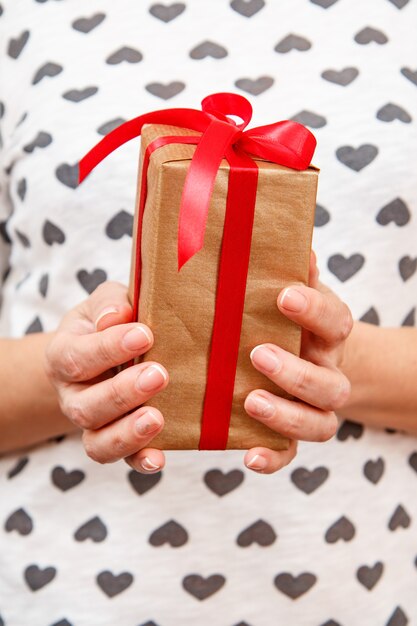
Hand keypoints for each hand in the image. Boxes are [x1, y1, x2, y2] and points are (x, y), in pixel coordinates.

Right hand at [44, 281, 167, 473]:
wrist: (107, 352)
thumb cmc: (111, 322)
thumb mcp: (108, 303)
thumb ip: (110, 304)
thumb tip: (116, 316)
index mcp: (64, 356)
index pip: (76, 357)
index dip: (108, 349)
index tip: (144, 334)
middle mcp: (73, 395)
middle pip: (84, 406)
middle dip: (122, 393)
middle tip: (158, 375)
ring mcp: (94, 423)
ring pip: (97, 441)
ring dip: (127, 432)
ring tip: (157, 418)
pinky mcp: (118, 440)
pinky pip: (122, 459)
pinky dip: (140, 460)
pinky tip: (158, 458)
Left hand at [243, 250, 352, 473]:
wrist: (311, 354)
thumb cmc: (291, 320)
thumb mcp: (295, 291)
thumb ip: (293, 273)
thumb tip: (296, 244)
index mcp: (328, 335)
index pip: (335, 322)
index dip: (315, 310)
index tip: (284, 296)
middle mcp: (328, 373)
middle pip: (329, 383)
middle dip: (296, 372)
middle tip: (257, 354)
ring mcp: (314, 408)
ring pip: (319, 424)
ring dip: (287, 415)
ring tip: (251, 401)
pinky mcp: (295, 435)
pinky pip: (292, 454)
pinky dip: (273, 458)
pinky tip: (249, 456)